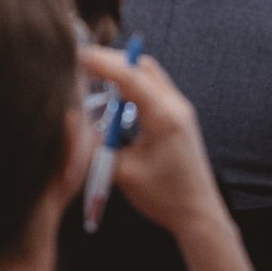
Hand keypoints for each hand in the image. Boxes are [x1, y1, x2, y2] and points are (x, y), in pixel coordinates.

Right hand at [79, 45, 230, 240]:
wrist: (198, 214)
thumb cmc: (164, 197)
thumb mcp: (123, 174)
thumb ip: (96, 147)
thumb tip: (73, 126)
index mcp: (164, 116)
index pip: (129, 76)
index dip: (100, 62)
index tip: (75, 55)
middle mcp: (176, 105)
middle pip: (141, 65)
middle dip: (110, 60)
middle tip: (81, 64)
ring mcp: (180, 109)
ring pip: (149, 74)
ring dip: (122, 71)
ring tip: (94, 78)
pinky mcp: (179, 117)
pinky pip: (154, 87)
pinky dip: (132, 84)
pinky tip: (116, 97)